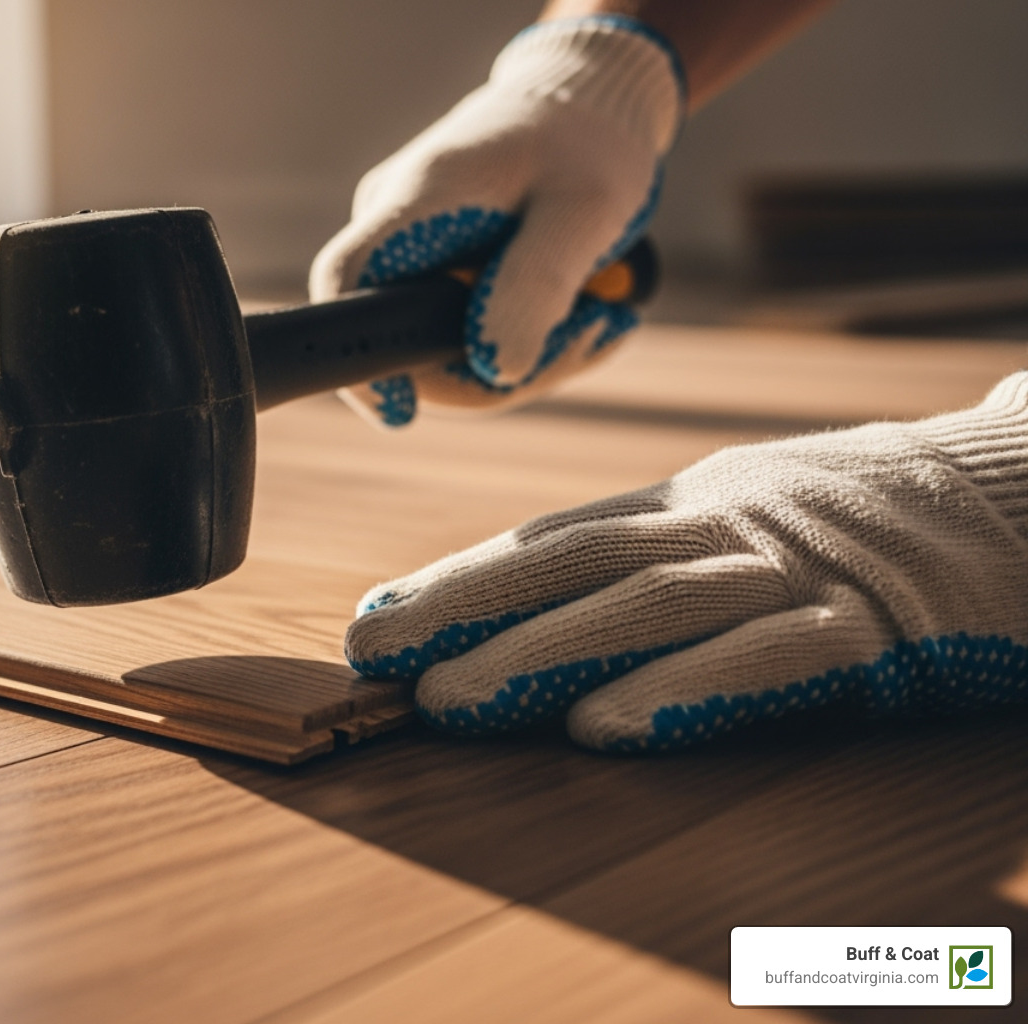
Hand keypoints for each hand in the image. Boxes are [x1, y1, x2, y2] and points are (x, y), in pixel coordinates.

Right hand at [310, 15, 682, 426]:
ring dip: (530, 358)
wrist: (586, 105)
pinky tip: (583, 316)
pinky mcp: (436, 273)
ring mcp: (411, 253)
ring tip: (603, 319)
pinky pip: (464, 335)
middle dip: (502, 369)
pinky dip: (527, 341)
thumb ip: (539, 284)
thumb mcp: (586, 208)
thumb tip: (498, 369)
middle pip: (408, 339)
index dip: (359, 358)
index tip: (399, 414)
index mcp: (419, 198)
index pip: (347, 281)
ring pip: (445, 350)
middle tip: (598, 331)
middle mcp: (395, 226)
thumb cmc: (587, 144)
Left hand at [345, 374, 1027, 750]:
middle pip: (578, 562)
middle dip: (468, 608)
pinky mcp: (876, 628)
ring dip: (543, 654)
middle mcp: (728, 525)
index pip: (557, 538)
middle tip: (377, 655)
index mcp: (694, 502)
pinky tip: (608, 728)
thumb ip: (656, 551)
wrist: (1021, 492)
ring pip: (652, 606)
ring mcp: (800, 571)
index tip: (377, 620)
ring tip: (454, 701)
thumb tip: (538, 604)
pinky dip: (685, 690)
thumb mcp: (747, 515)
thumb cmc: (868, 517)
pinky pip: (770, 660)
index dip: (461, 578)